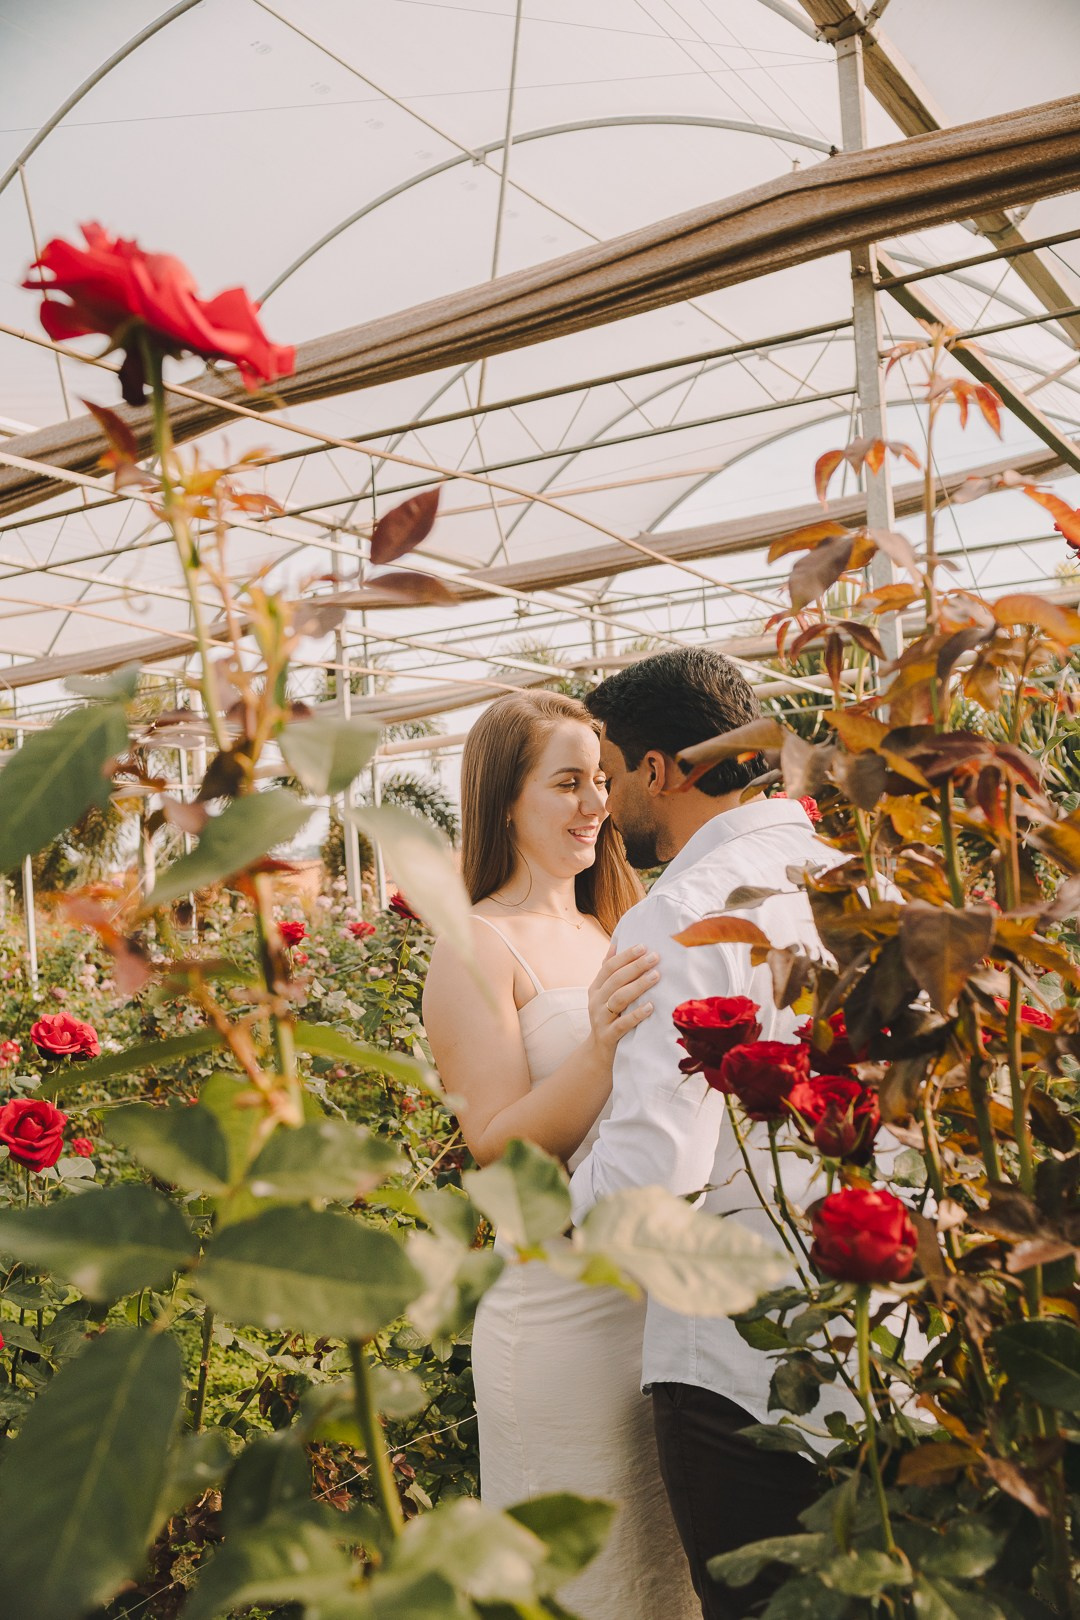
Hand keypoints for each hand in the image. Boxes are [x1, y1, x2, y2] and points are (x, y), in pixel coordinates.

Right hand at [587, 942, 659, 1058]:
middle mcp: (596, 1002)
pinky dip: (637, 1014)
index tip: (643, 946)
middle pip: (615, 980)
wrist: (599, 1052)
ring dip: (638, 986)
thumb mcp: (605, 994)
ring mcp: (601, 1019)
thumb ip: (609, 972)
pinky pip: (623, 1024)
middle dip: (635, 967)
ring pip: (619, 999)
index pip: (609, 967)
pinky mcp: (609, 1036)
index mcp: (596, 988)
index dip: (625, 956)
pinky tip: (650, 1006)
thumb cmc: (609, 1017)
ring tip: (656, 976)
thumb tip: (616, 944)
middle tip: (654, 957)